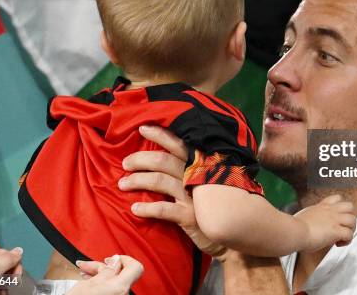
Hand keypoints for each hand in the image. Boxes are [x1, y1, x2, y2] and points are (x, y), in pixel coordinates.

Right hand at [67, 255, 142, 294]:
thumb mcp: (88, 284)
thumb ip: (106, 271)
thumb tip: (116, 260)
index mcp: (121, 287)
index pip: (136, 267)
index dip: (124, 260)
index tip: (110, 259)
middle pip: (120, 274)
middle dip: (103, 267)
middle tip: (87, 265)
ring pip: (113, 282)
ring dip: (99, 275)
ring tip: (83, 272)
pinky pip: (111, 290)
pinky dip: (101, 284)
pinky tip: (87, 282)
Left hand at [118, 126, 225, 257]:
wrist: (233, 227)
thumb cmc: (215, 202)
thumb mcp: (206, 181)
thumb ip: (191, 168)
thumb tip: (168, 157)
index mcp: (199, 165)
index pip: (178, 144)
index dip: (160, 135)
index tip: (142, 129)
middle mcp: (196, 176)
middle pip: (163, 161)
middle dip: (140, 159)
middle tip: (125, 163)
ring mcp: (193, 196)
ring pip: (160, 181)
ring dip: (137, 181)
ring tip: (122, 184)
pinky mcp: (190, 216)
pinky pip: (164, 209)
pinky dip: (147, 208)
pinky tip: (135, 209)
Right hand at [294, 195, 355, 251]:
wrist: (295, 231)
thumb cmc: (295, 226)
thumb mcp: (304, 215)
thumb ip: (311, 217)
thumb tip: (309, 225)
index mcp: (322, 207)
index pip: (337, 199)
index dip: (341, 206)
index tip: (337, 216)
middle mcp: (330, 211)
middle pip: (350, 206)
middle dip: (349, 217)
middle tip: (343, 226)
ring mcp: (334, 220)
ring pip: (353, 220)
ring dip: (350, 229)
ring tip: (343, 237)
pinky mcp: (336, 231)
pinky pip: (349, 235)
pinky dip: (347, 241)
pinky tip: (339, 244)